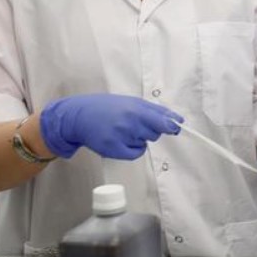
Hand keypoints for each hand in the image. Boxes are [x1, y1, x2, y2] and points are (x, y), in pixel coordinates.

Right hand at [39, 94, 182, 159]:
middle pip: (155, 134)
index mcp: (136, 109)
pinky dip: (132, 149)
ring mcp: (121, 138)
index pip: (163, 122)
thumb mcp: (131, 102)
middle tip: (133, 123)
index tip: (177, 127)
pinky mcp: (114, 150)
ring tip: (122, 129)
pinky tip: (120, 140)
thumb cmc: (107, 107)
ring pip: (144, 143)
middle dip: (149, 130)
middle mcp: (129, 124)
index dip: (172, 126)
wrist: (78, 116)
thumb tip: (177, 119)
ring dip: (138, 138)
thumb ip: (155, 110)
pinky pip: (135, 154)